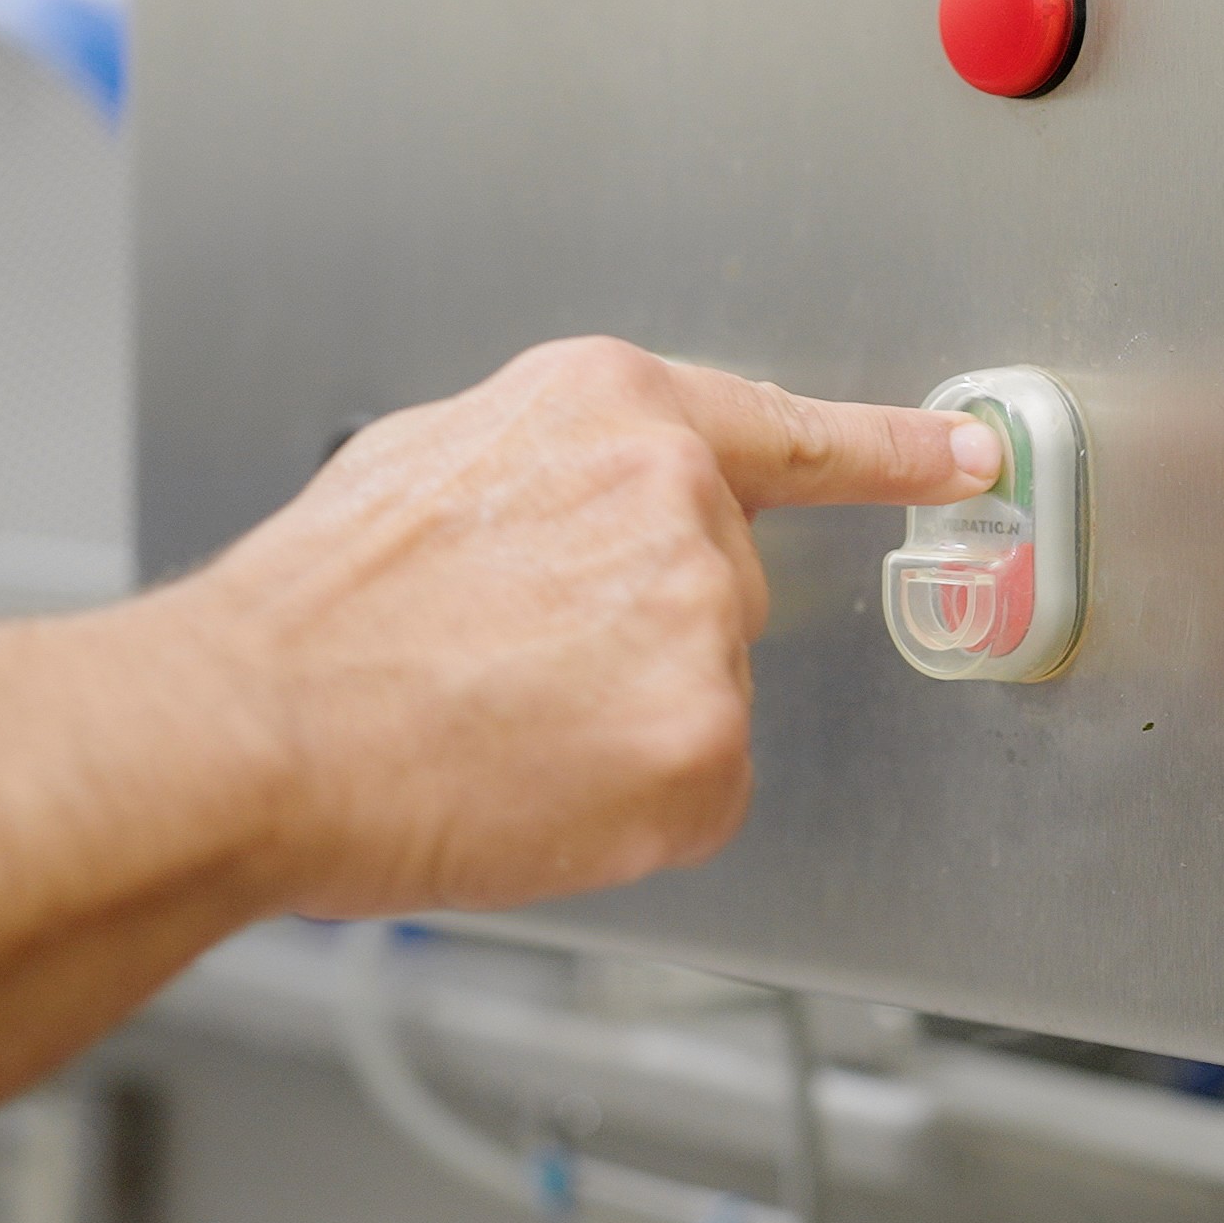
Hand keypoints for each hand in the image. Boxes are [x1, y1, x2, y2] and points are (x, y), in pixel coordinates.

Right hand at [149, 338, 999, 913]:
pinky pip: (697, 793)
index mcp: (613, 412)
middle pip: (720, 591)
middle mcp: (681, 500)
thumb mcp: (430, 464)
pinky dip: (626, 811)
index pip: (792, 431)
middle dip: (632, 638)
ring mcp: (704, 625)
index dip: (893, 452)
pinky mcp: (706, 745)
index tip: (968, 457)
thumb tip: (579, 514)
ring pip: (702, 695)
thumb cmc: (314, 617)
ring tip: (492, 719)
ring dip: (622, 724)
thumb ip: (553, 473)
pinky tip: (530, 783)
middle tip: (505, 667)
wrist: (256, 728)